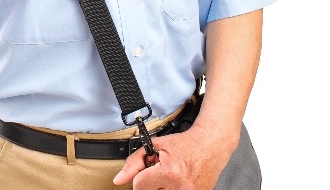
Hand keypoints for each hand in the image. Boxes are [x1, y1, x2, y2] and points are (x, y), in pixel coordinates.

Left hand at [112, 128, 235, 188]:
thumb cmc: (186, 144)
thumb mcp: (156, 146)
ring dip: (161, 188)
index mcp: (169, 172)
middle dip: (151, 184)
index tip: (146, 173)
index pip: (139, 186)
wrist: (210, 145)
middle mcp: (180, 187)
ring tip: (169, 178)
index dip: (140, 177)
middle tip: (160, 174)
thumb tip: (119, 179)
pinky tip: (177, 182)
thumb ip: (134, 162)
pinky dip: (172, 189)